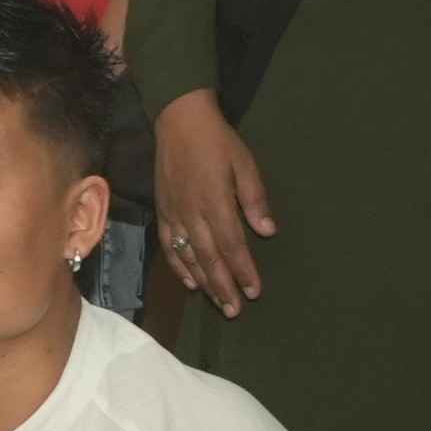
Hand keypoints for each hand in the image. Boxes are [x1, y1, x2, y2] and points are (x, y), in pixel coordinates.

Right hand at [150, 91, 275, 320]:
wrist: (178, 120)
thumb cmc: (217, 141)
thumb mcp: (244, 164)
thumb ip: (254, 199)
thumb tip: (267, 232)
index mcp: (215, 202)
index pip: (232, 245)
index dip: (243, 270)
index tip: (255, 292)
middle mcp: (192, 213)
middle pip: (209, 258)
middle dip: (223, 286)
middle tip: (235, 310)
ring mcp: (174, 213)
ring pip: (189, 256)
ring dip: (204, 282)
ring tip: (217, 303)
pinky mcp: (163, 210)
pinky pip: (169, 245)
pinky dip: (178, 266)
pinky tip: (188, 281)